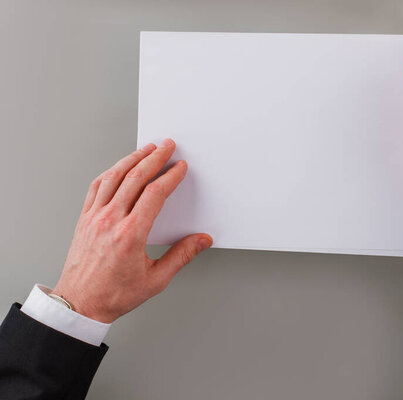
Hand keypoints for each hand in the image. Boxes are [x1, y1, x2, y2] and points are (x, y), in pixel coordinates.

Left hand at [52, 139, 211, 322]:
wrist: (79, 304)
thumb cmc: (114, 294)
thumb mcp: (156, 280)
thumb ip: (182, 256)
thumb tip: (202, 240)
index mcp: (131, 235)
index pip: (155, 194)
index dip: (171, 176)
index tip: (180, 168)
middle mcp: (111, 221)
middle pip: (135, 178)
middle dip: (155, 158)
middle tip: (167, 146)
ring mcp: (95, 217)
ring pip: (114, 177)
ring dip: (132, 159)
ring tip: (146, 149)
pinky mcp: (84, 219)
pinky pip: (97, 187)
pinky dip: (110, 172)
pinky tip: (118, 167)